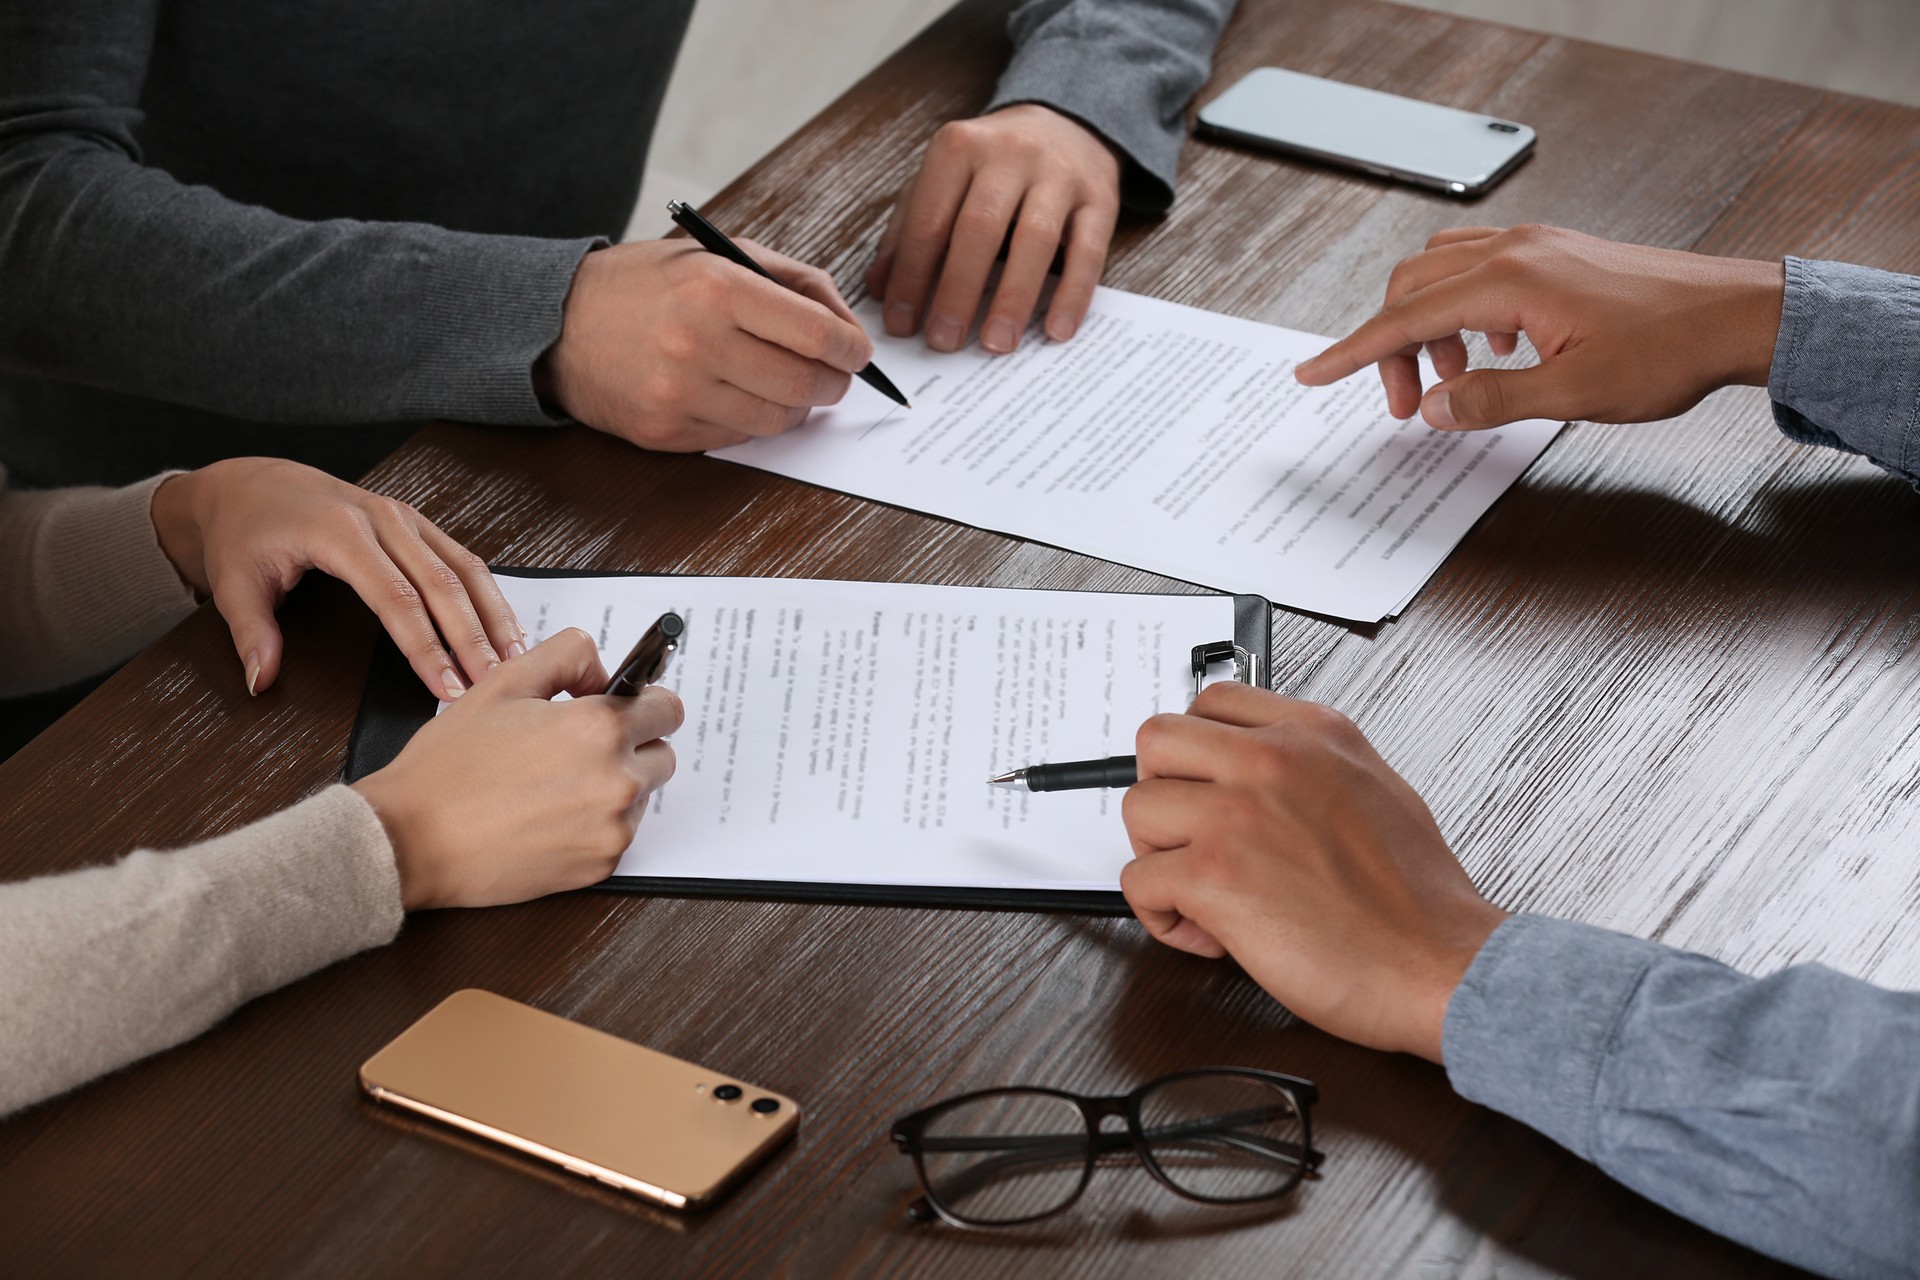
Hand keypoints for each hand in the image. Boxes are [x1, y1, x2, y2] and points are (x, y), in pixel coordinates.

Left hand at [149, 458, 523, 699]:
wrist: (249, 484)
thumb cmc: (243, 531)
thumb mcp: (234, 583)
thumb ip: (252, 633)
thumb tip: (262, 679)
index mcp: (340, 531)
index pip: (395, 598)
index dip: (425, 647)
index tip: (444, 687)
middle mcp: (382, 519)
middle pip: (442, 584)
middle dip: (471, 639)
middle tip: (491, 684)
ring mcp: (405, 517)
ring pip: (465, 568)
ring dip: (492, 616)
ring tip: (514, 661)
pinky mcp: (416, 523)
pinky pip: (463, 558)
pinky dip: (488, 595)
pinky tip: (504, 628)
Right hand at [351, 630, 680, 909]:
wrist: (411, 840)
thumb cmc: (449, 765)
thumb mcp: (503, 684)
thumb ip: (566, 656)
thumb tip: (604, 670)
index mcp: (599, 727)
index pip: (668, 709)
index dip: (645, 704)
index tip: (625, 709)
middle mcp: (617, 779)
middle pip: (662, 755)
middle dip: (631, 746)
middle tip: (578, 749)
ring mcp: (612, 827)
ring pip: (641, 797)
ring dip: (615, 787)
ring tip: (553, 785)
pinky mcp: (600, 866)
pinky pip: (618, 834)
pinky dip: (595, 824)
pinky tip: (548, 817)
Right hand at [540, 237, 873, 450]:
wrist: (558, 324)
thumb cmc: (647, 286)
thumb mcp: (718, 255)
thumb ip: (793, 282)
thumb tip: (849, 329)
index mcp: (717, 289)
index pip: (817, 335)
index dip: (852, 349)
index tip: (857, 353)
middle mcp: (698, 343)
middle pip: (805, 384)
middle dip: (834, 383)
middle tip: (832, 375)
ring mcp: (679, 393)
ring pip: (778, 420)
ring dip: (797, 407)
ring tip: (785, 384)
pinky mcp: (665, 431)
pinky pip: (739, 437)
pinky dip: (752, 420)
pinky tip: (737, 395)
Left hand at [867, 104, 1120, 354]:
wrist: (1064, 120)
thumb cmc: (992, 164)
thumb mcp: (943, 179)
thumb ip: (908, 228)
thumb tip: (880, 290)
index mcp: (959, 148)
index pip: (929, 220)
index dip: (912, 276)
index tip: (901, 324)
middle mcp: (1009, 154)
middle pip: (979, 229)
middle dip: (957, 291)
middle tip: (943, 341)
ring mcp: (1059, 174)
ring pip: (1035, 240)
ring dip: (1013, 298)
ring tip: (996, 343)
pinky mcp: (1100, 197)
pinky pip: (1088, 251)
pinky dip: (1073, 294)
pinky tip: (1056, 330)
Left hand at [1119, 683, 1508, 1061]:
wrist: (1443, 966)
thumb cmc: (1418, 902)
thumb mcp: (1376, 788)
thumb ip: (1312, 766)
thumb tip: (1260, 773)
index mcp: (1313, 734)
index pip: (1213, 702)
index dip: (1197, 753)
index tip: (1204, 787)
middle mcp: (1271, 760)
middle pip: (1157, 740)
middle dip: (1163, 792)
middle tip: (1188, 838)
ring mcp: (1238, 813)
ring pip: (1138, 808)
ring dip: (1158, 856)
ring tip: (1202, 893)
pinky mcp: (1214, 875)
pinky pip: (1139, 881)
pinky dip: (1162, 917)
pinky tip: (1210, 935)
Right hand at [1294, 225, 1784, 430]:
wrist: (1736, 316)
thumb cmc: (1668, 349)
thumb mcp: (1572, 395)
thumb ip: (1489, 400)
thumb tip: (1432, 406)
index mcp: (1509, 280)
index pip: (1404, 318)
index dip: (1352, 351)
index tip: (1312, 372)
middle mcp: (1515, 250)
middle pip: (1413, 289)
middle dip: (1391, 348)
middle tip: (1402, 403)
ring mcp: (1536, 246)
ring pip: (1442, 273)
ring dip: (1428, 328)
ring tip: (1453, 382)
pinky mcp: (1556, 254)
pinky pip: (1481, 270)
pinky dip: (1464, 311)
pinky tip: (1495, 350)